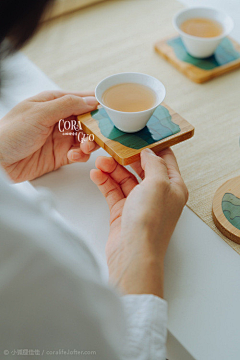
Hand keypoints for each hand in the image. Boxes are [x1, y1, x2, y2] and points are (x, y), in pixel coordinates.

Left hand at [0, 91, 99, 181]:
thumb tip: (90, 100)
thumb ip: (66, 105)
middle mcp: (59, 119)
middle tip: (96, 135)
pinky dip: (81, 156)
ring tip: (84, 147)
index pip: (81, 99)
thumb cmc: (10, 133)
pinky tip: (73, 156)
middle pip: (87, 120)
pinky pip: (79, 154)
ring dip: (89, 143)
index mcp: (52, 102)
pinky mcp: (61, 155)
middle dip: (95, 128)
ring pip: (86, 138)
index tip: (110, 112)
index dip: (96, 105)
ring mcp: (60, 138)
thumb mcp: (39, 113)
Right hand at [91, 148, 187, 297]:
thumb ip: (154, 163)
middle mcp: (158, 195)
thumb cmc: (150, 222)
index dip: (153, 147)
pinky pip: (114, 192)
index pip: (165, 160)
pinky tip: (96, 175)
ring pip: (125, 180)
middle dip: (126, 159)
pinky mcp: (123, 212)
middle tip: (112, 149)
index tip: (139, 136)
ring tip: (100, 162)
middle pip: (141, 169)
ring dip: (112, 170)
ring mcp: (139, 204)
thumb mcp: (158, 183)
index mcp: (173, 188)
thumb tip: (148, 152)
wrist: (132, 252)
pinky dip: (105, 182)